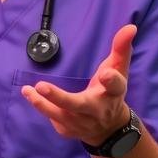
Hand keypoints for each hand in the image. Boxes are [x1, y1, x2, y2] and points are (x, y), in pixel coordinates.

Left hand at [20, 24, 135, 145]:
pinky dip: (44, 108)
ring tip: (27, 90)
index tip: (105, 74)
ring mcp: (82, 124)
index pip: (115, 86)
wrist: (109, 129)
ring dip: (41, 103)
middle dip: (59, 97)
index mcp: (112, 93)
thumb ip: (121, 49)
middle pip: (77, 105)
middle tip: (41, 86)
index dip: (111, 79)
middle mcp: (97, 111)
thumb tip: (130, 27)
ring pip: (59, 115)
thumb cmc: (110, 92)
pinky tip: (35, 97)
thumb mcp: (118, 71)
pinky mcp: (69, 131)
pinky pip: (53, 119)